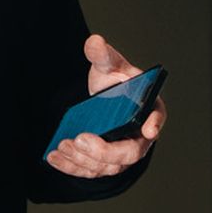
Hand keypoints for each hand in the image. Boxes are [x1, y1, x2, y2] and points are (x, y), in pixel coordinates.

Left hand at [44, 32, 163, 180]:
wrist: (103, 99)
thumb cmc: (115, 82)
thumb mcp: (109, 66)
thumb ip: (103, 56)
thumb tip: (94, 41)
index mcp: (150, 109)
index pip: (157, 117)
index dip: (155, 123)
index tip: (148, 128)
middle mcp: (141, 136)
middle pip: (130, 153)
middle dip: (105, 150)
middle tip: (80, 140)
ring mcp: (123, 154)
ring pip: (108, 167)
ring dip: (84, 160)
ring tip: (63, 146)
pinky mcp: (104, 164)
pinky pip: (91, 171)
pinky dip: (72, 167)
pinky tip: (54, 157)